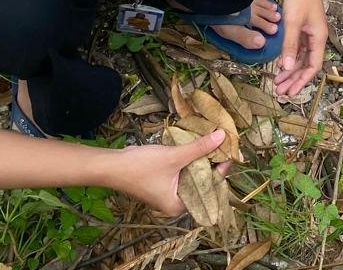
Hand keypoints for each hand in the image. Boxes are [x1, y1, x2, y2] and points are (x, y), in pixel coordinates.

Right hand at [109, 129, 229, 214]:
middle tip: (224, 143)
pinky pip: (183, 171)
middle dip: (212, 162)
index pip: (210, 186)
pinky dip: (190, 160)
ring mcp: (170, 193)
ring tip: (213, 141)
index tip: (231, 149)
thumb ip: (199, 148)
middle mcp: (177, 203)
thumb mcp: (174, 156)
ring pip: (193, 175)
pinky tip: (196, 146)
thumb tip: (222, 136)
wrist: (111, 166)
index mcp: (180, 205)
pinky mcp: (164, 182)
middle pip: (203, 182)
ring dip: (201, 159)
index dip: (221, 167)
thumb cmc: (141, 167)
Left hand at [275, 0, 326, 95]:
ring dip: (290, 69)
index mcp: (319, 38)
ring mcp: (310, 32)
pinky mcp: (303, 26)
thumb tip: (287, 68)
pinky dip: (289, 57)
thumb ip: (289, 45)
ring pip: (301, 57)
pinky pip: (297, 48)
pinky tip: (279, 63)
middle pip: (307, 64)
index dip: (302, 81)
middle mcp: (316, 37)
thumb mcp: (292, 21)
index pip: (313, 66)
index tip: (290, 92)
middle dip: (294, 79)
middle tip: (280, 91)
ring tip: (277, 81)